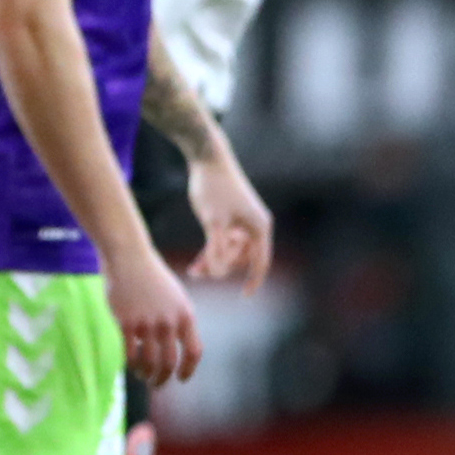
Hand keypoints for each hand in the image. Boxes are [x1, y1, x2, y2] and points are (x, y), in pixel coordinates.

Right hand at [104, 244, 198, 384]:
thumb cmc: (151, 277)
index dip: (188, 370)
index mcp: (186, 316)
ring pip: (149, 362)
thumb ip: (178, 321)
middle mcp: (169, 322)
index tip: (181, 378)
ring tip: (143, 376)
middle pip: (170, 362)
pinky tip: (130, 365)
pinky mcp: (126, 323)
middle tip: (157, 383)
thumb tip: (174, 349)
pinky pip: (130, 353)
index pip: (194, 352)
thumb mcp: (175, 298)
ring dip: (147, 374)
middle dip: (163, 378)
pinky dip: (131, 364)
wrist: (129, 257)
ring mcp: (147, 323)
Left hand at [184, 155, 273, 290]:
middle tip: (196, 272)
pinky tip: (198, 259)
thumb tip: (219, 274)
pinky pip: (227, 239)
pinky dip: (214, 248)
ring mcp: (245, 220)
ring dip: (216, 258)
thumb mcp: (212, 222)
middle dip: (223, 267)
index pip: (261, 262)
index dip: (253, 281)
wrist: (207, 157)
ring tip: (193, 269)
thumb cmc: (212, 188)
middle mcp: (257, 224)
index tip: (244, 297)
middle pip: (243, 257)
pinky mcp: (233, 215)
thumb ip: (216, 250)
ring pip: (233, 249)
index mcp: (259, 227)